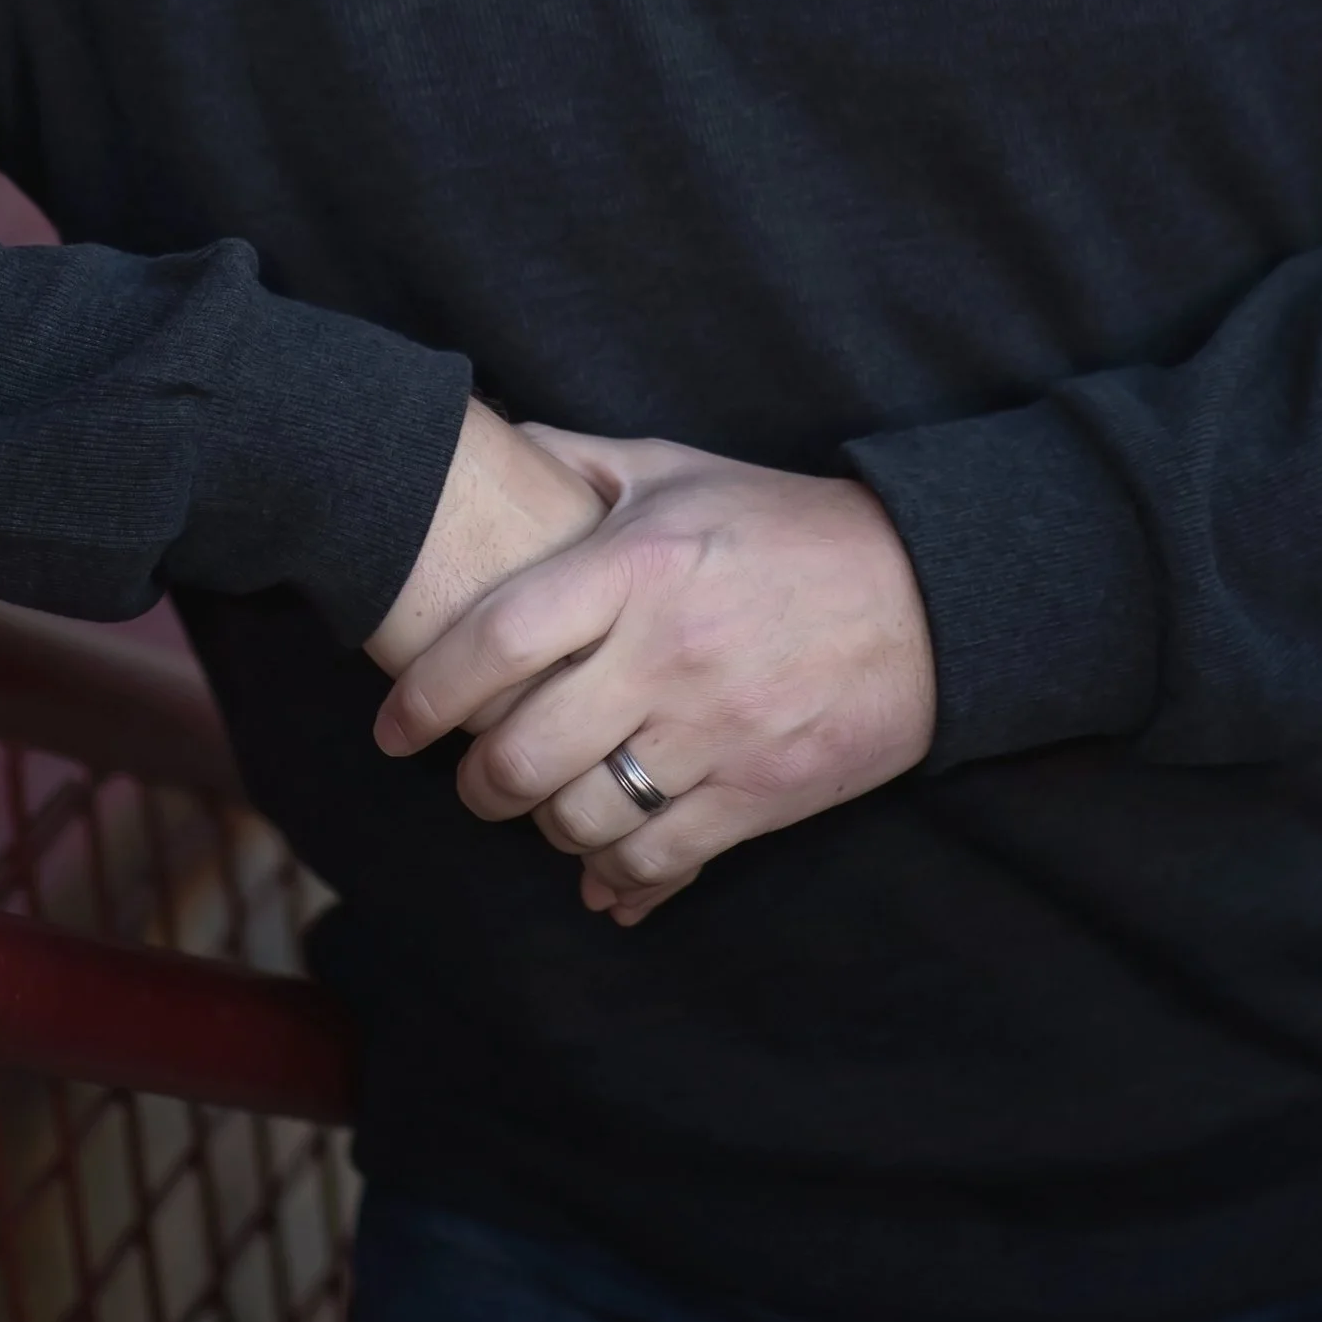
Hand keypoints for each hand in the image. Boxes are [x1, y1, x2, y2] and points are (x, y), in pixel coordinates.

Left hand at [373, 430, 936, 921]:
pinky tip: (604, 868)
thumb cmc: (784, 527)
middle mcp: (667, 652)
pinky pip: (659, 858)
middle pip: (526, 752)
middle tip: (474, 781)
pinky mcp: (760, 792)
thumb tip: (495, 446)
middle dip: (479, 785)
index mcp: (637, 565)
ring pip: (584, 817)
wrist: (925, 596)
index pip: (499, 637)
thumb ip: (579, 460)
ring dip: (546, 829)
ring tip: (544, 810)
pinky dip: (618, 876)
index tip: (395, 728)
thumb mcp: (679, 469)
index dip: (429, 693)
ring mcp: (715, 730)